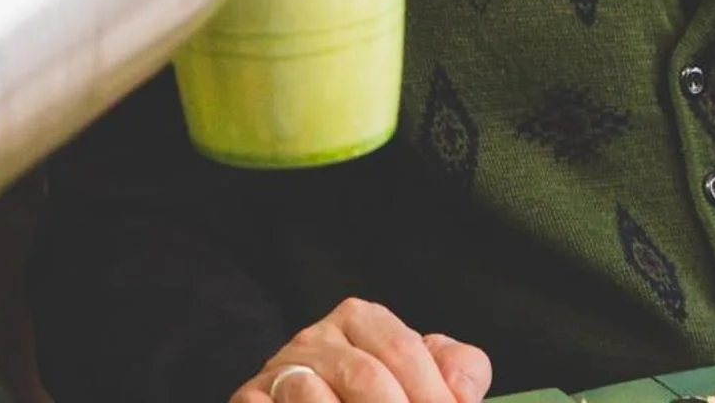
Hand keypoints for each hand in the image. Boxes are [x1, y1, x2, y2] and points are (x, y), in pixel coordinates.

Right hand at [236, 300, 491, 402]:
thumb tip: (464, 392)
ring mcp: (278, 371)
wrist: (298, 401)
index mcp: (360, 319)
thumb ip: (453, 368)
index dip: (433, 396)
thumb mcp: (415, 376)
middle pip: (365, 377)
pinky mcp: (249, 401)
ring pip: (313, 395)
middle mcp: (316, 338)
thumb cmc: (371, 395)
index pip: (404, 351)